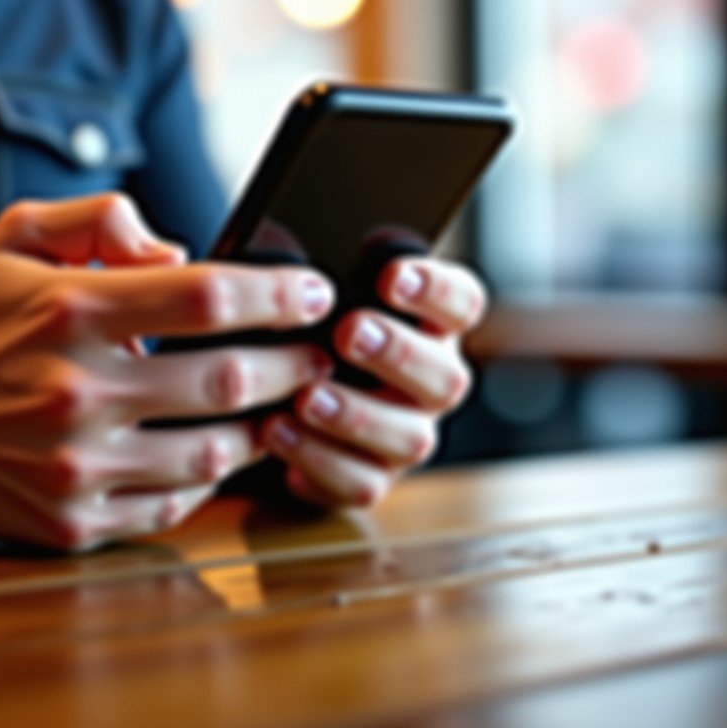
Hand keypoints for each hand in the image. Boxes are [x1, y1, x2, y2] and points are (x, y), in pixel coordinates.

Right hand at [0, 194, 334, 548]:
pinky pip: (173, 504)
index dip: (278, 294)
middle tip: (323, 356)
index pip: (207, 295)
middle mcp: (74, 390)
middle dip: (294, 365)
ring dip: (268, 428)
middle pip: (226, 379)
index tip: (315, 293)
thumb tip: (182, 251)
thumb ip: (102, 218)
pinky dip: (211, 479)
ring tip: (289, 406)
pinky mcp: (70, 521)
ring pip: (213, 452)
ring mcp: (73, 465)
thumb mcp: (17, 236)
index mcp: (70, 309)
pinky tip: (223, 452)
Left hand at [262, 256, 484, 506]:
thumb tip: (316, 245)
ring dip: (356, 416)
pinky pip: (359, 483)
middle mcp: (430, 383)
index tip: (391, 275)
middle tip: (350, 332)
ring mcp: (405, 436)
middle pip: (446, 378)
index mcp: (429, 326)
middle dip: (398, 354)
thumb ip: (322, 262)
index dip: (436, 289)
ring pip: (409, 439)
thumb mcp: (306, 286)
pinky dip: (317, 458)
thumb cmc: (299, 325)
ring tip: (307, 396)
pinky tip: (276, 430)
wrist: (265, 393)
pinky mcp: (369, 479)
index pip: (461, 303)